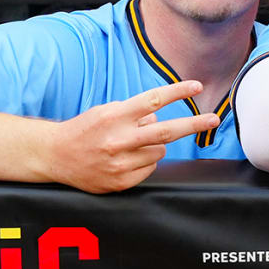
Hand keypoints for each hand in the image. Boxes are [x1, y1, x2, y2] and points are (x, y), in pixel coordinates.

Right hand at [43, 80, 217, 192]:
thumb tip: (161, 117)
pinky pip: (150, 169)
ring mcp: (119, 163)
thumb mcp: (105, 111)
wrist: (54, 155)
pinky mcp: (120, 182)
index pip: (153, 100)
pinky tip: (126, 159)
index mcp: (114, 116)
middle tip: (214, 119)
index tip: (197, 86)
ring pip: (159, 151)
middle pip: (166, 132)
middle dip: (194, 124)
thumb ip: (134, 113)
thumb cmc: (84, 129)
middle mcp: (118, 140)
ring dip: (154, 145)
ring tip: (131, 144)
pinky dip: (145, 162)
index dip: (178, 92)